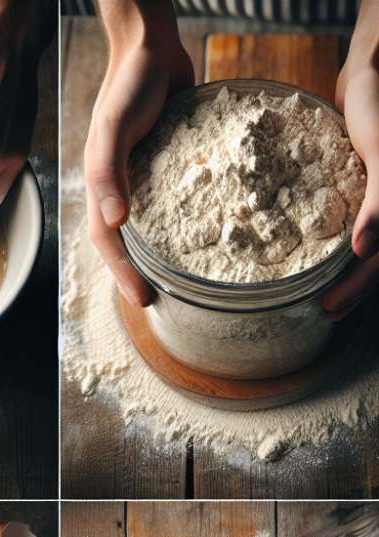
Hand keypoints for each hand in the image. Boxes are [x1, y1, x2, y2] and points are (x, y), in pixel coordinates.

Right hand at [85, 4, 192, 305]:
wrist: (152, 44)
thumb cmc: (129, 83)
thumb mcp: (114, 126)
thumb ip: (108, 171)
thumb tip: (116, 221)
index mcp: (103, 185)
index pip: (108, 241)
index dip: (123, 273)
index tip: (142, 300)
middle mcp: (122, 186)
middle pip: (125, 241)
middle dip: (138, 273)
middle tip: (159, 301)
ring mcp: (145, 177)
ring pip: (149, 225)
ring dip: (160, 253)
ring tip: (179, 277)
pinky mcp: (169, 164)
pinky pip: (175, 200)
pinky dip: (186, 219)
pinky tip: (207, 230)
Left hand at [323, 1, 378, 319]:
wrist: (371, 74)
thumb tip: (364, 251)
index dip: (358, 288)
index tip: (328, 308)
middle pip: (376, 259)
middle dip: (350, 289)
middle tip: (320, 311)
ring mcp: (378, 198)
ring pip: (366, 246)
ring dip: (343, 273)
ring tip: (316, 293)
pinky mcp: (363, 188)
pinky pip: (351, 224)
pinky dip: (337, 244)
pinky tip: (315, 256)